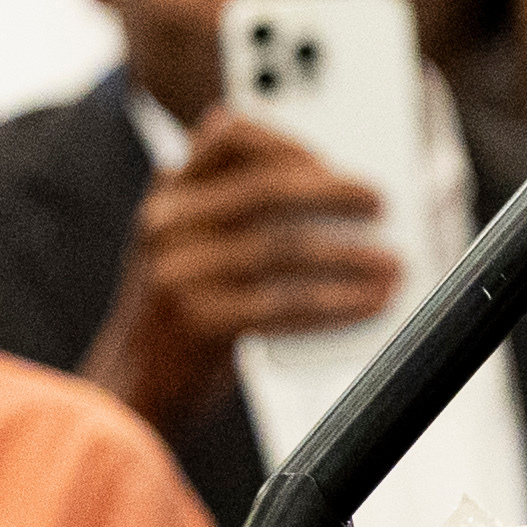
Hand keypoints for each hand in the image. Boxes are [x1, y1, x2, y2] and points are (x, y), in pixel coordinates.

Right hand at [81, 107, 396, 426]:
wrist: (134, 390)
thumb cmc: (184, 313)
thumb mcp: (189, 245)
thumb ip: (230, 204)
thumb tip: (323, 175)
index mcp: (168, 194)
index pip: (230, 136)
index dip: (290, 142)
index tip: (336, 160)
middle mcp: (167, 225)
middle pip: (268, 190)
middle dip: (335, 194)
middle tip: (381, 204)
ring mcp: (177, 273)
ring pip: (283, 249)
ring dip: (350, 257)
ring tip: (392, 265)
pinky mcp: (197, 321)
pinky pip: (284, 303)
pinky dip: (335, 303)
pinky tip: (369, 304)